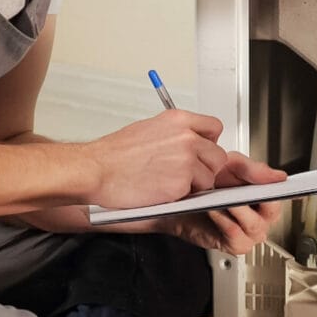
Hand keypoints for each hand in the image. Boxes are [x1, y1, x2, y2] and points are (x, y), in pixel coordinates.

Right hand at [84, 110, 227, 208]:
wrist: (98, 170)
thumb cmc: (115, 154)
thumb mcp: (149, 128)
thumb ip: (176, 133)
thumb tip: (191, 141)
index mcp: (178, 120)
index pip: (215, 127)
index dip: (210, 142)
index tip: (202, 151)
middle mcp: (186, 137)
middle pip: (218, 155)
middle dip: (206, 167)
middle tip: (187, 174)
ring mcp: (186, 161)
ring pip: (210, 177)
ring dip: (196, 184)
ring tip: (171, 183)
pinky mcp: (181, 184)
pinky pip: (196, 194)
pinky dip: (184, 196)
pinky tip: (164, 191)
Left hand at [156, 153, 286, 255]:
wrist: (179, 199)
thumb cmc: (205, 184)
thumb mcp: (230, 166)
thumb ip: (253, 169)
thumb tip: (279, 176)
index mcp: (264, 198)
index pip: (281, 195)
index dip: (284, 191)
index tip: (283, 185)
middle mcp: (260, 218)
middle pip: (272, 212)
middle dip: (258, 199)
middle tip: (244, 189)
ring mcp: (248, 233)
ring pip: (255, 226)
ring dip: (238, 210)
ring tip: (224, 198)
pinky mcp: (233, 244)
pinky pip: (235, 234)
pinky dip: (225, 221)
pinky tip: (214, 209)